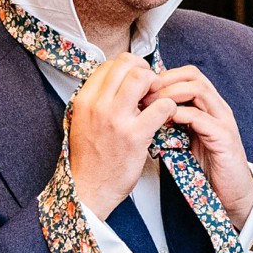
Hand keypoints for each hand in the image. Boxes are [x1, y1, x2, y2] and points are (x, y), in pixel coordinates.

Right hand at [67, 55, 173, 219]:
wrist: (88, 189)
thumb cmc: (90, 156)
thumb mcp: (83, 121)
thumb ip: (98, 100)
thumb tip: (120, 80)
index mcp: (84, 100)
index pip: (110, 64)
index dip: (129, 67)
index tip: (137, 80)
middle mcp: (98, 105)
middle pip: (126, 64)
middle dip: (144, 71)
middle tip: (151, 87)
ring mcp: (116, 119)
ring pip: (143, 77)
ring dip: (156, 85)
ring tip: (157, 101)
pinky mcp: (135, 135)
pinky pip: (161, 106)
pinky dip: (169, 107)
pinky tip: (166, 117)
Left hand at [148, 65, 252, 227]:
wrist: (232, 192)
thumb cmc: (208, 167)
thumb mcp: (186, 139)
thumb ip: (172, 123)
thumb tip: (145, 112)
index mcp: (208, 106)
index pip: (187, 75)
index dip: (164, 76)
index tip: (143, 86)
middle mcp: (218, 108)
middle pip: (193, 76)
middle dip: (165, 79)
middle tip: (144, 91)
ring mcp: (223, 121)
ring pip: (199, 90)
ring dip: (171, 93)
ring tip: (152, 104)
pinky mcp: (224, 138)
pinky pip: (202, 118)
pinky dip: (182, 115)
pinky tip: (167, 120)